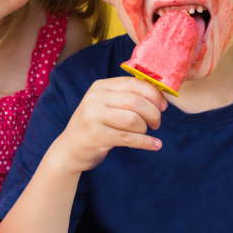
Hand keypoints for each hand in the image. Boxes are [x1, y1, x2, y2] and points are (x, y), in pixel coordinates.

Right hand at [51, 76, 166, 172]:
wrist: (69, 149)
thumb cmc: (95, 125)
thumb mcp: (106, 105)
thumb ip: (127, 97)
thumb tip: (160, 96)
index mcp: (100, 86)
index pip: (134, 83)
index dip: (153, 94)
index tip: (163, 105)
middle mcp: (95, 98)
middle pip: (136, 101)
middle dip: (153, 113)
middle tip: (156, 123)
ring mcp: (94, 116)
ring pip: (133, 120)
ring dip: (145, 128)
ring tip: (146, 132)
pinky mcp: (96, 135)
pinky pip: (129, 138)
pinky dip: (146, 142)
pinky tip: (155, 144)